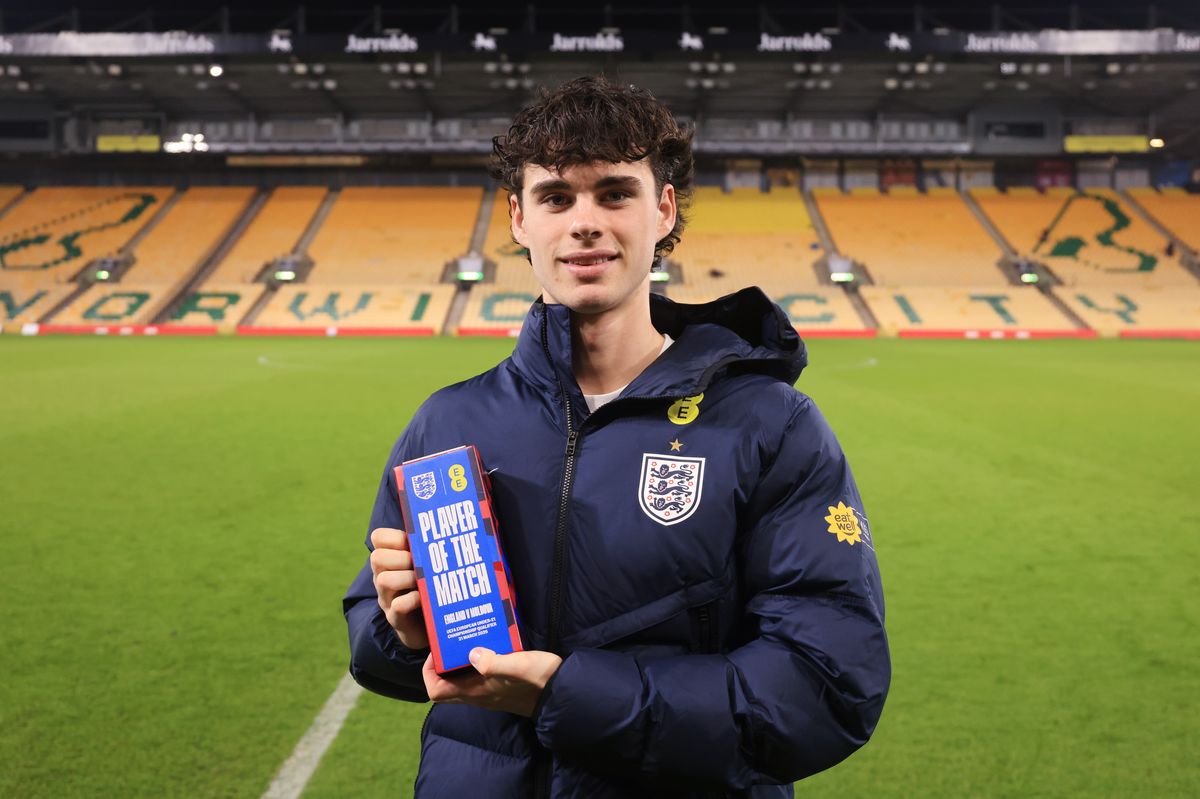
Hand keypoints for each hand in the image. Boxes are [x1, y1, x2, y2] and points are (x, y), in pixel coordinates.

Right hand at [369, 527, 427, 649]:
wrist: (428, 626)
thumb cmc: (429, 587)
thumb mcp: (427, 564)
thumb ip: (431, 546)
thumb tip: (456, 523)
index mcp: (389, 560)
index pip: (379, 537)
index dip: (395, 536)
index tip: (414, 543)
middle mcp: (382, 577)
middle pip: (377, 558)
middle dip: (401, 558)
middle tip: (420, 565)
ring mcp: (387, 599)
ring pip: (384, 580)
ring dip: (407, 578)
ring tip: (423, 582)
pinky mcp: (396, 619)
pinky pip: (398, 606)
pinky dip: (412, 600)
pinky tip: (424, 599)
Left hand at [423, 648, 562, 716]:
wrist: (563, 692)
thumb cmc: (540, 679)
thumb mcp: (518, 666)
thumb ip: (493, 662)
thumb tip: (471, 652)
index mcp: (476, 691)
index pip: (436, 691)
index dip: (429, 672)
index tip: (437, 651)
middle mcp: (478, 694)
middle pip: (444, 686)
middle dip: (439, 665)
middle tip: (447, 641)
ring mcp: (489, 691)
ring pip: (459, 680)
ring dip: (456, 661)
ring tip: (464, 636)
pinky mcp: (500, 685)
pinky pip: (477, 675)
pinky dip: (474, 660)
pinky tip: (485, 642)